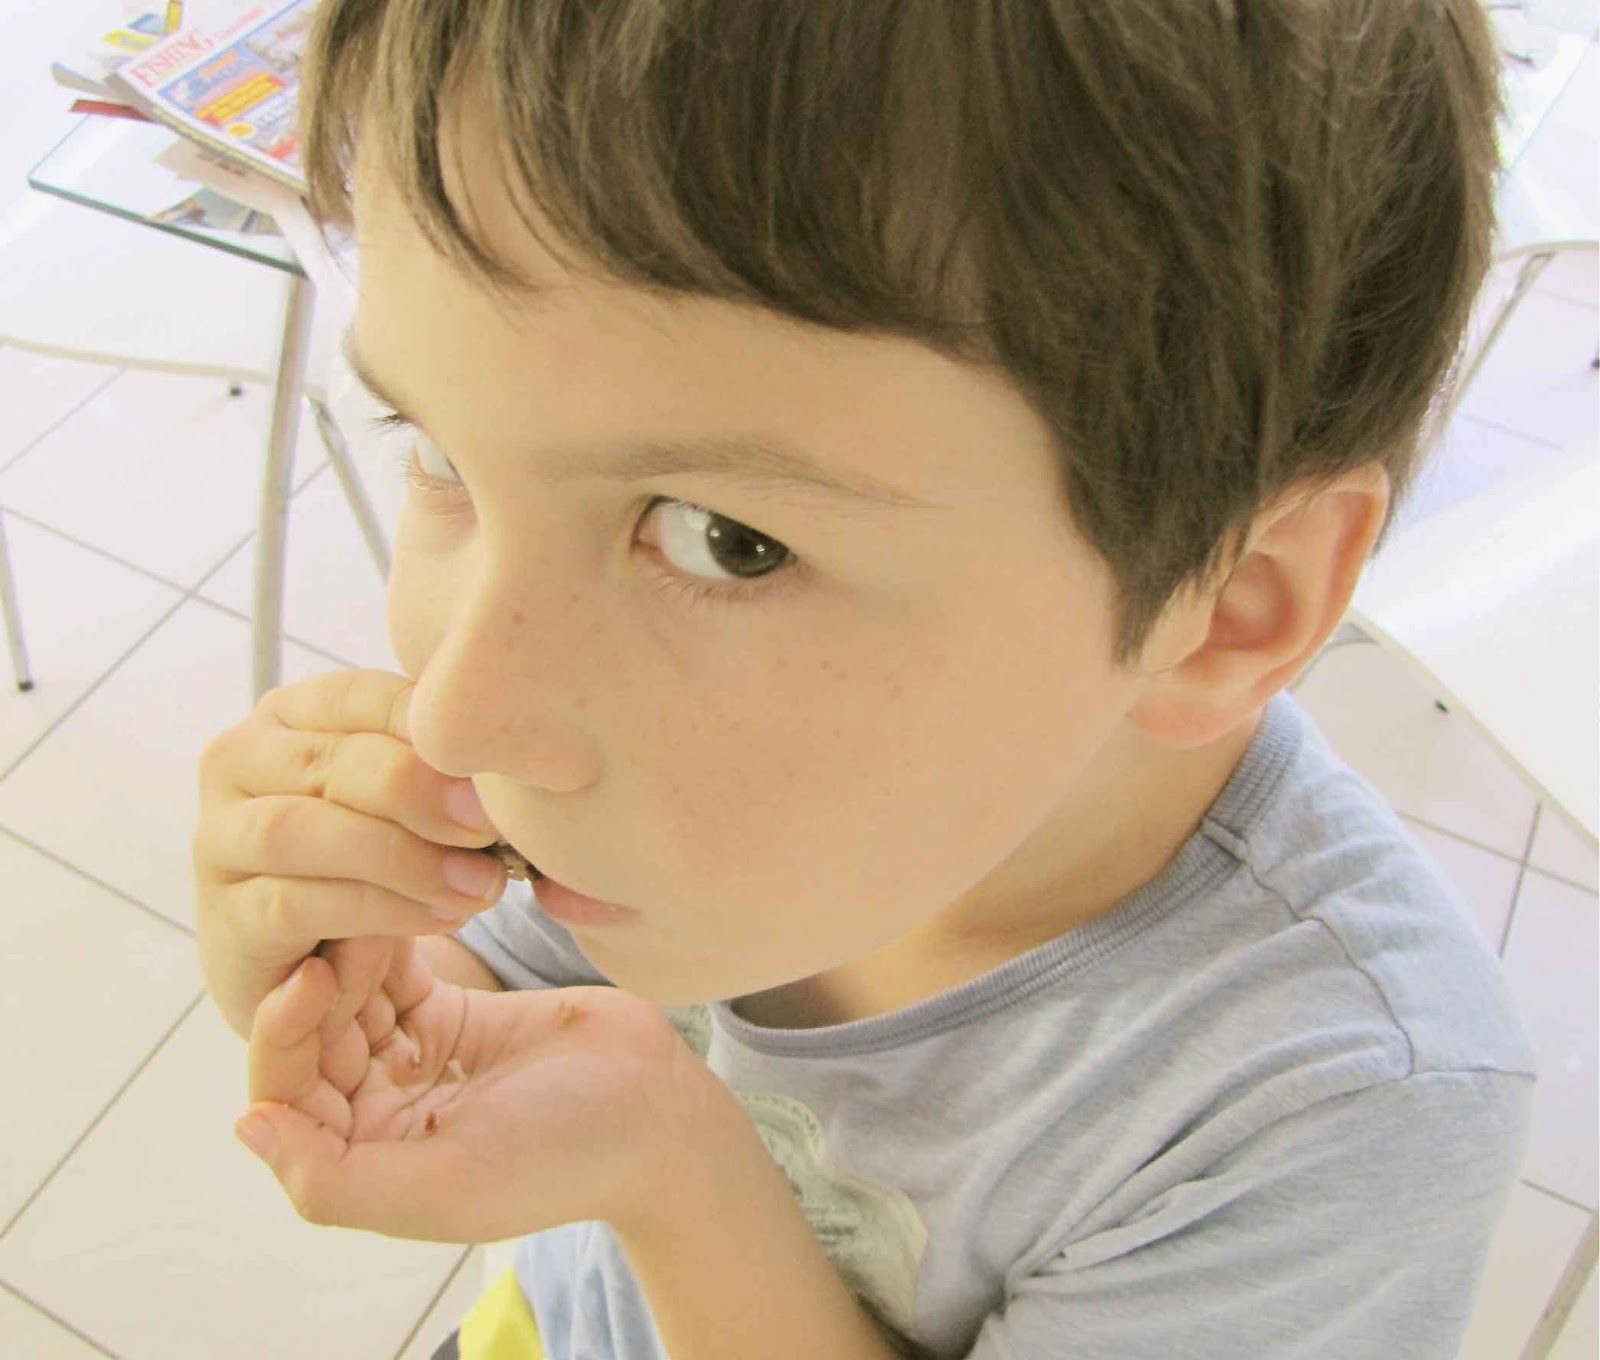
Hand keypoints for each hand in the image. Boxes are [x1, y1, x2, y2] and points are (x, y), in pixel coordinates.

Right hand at [192, 668, 509, 1038]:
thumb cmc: (383, 858)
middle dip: (415, 792)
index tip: (494, 768)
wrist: (331, 963)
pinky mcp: (228, 922)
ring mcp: (219, 844)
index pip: (359, 695)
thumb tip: (517, 755)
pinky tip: (439, 918)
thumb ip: (445, 769)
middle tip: (487, 828)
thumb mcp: (415, 801)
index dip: (428, 726)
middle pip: (325, 762)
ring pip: (296, 832)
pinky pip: (291, 907)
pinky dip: (373, 910)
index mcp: (291, 715)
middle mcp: (239, 766)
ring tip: (476, 888)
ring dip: (398, 858)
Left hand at [234, 938, 732, 1242]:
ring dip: (354, 950)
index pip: (284, 1089)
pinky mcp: (447, 1014)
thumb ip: (337, 1177)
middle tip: (354, 924)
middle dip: (321, 980)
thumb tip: (246, 1127)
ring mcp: (410, 1060)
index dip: (285, 1032)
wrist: (658, 1109)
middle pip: (310, 1035)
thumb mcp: (447, 1185)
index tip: (316, 973)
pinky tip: (402, 899)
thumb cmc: (562, 1158)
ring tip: (381, 902)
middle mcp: (374, 1112)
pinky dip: (390, 938)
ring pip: (347, 996)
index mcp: (362, 1163)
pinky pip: (395, 970)